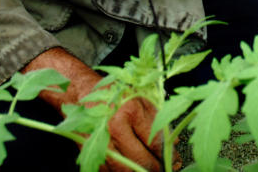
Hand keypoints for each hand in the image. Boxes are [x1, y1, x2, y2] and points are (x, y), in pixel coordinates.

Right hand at [24, 47, 178, 171]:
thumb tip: (173, 146)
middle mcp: (113, 127)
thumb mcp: (142, 100)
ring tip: (148, 170)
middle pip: (140, 160)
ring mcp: (99, 141)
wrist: (82, 93)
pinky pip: (108, 171)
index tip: (175, 163)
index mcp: (130, 111)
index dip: (168, 157)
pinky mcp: (88, 152)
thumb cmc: (116, 94)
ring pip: (124, 170)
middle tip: (163, 170)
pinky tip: (130, 168)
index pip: (155, 142)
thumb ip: (158, 121)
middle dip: (155, 168)